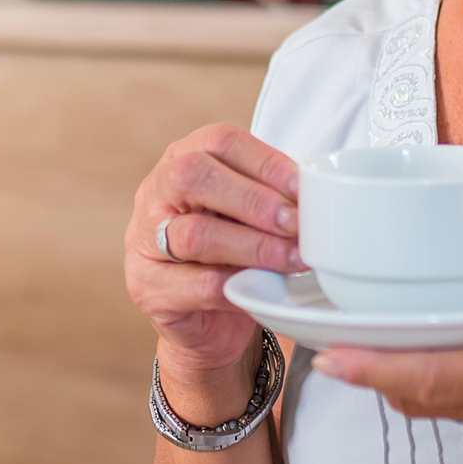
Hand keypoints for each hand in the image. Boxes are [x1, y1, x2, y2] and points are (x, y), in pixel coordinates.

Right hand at [124, 125, 306, 393]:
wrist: (204, 322)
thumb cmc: (231, 255)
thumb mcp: (249, 216)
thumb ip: (271, 199)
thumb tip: (318, 198)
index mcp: (183, 160)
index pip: (220, 141)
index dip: (265, 160)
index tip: (304, 186)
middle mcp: (156, 193)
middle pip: (193, 175)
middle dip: (253, 199)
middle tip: (295, 223)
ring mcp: (144, 240)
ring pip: (194, 234)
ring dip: (253, 246)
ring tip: (293, 259)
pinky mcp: (148, 287)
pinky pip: (195, 284)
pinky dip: (236, 286)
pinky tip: (263, 289)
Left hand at [312, 170, 462, 463]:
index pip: (438, 376)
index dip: (376, 367)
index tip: (328, 353)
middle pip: (422, 396)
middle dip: (374, 366)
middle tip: (330, 333)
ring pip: (445, 408)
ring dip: (417, 373)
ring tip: (389, 331)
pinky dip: (455, 386)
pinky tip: (462, 350)